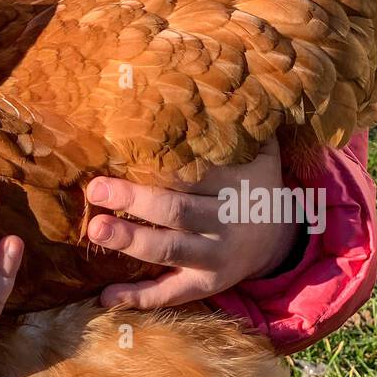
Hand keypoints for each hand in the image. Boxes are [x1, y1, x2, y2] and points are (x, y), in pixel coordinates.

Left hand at [85, 140, 299, 307]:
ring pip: (170, 250)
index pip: (196, 174)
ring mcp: (216, 258)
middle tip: (96, 189)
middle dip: (135, 202)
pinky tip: (105, 296)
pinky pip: (171, 294)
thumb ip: (238, 122)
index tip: (126, 149)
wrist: (281, 237)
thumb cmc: (254, 182)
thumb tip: (216, 79)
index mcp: (236, 186)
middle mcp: (226, 223)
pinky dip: (139, 298)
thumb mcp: (258, 150)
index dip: (161, 164)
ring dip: (131, 242)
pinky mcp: (206, 284)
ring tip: (95, 230)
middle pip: (177, 212)